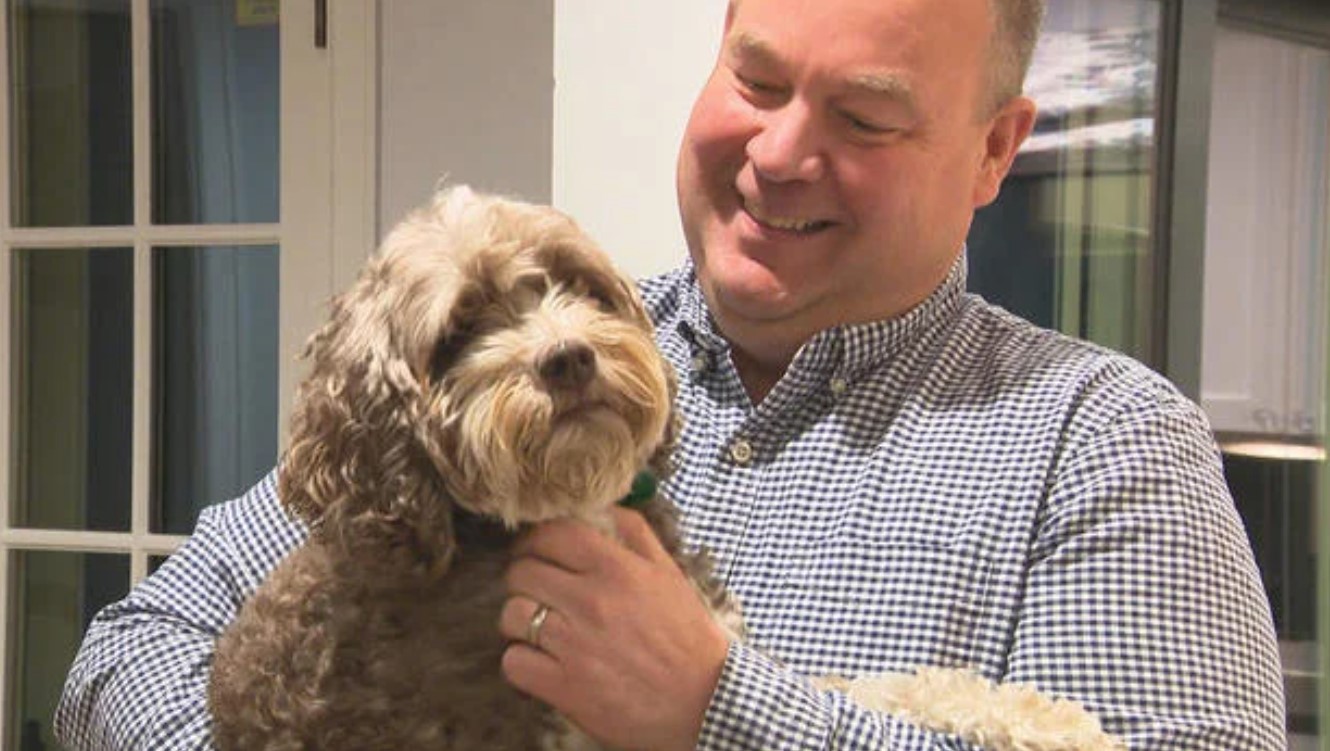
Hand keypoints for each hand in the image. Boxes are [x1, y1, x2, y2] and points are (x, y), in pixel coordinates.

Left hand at [500, 507, 730, 750]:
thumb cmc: (687, 635)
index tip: (536, 549)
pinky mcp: (564, 686)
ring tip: (539, 627)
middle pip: (521, 572)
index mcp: (616, 568)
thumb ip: (633, 532)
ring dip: (519, 620)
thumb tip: (599, 507)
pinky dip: (522, 662)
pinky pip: (513, 662)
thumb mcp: (668, 572)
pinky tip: (542, 660)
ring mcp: (573, 645)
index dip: (535, 539)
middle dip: (524, 577)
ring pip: (510, 615)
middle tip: (538, 589)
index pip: (551, 533)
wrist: (703, 700)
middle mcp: (590, 601)